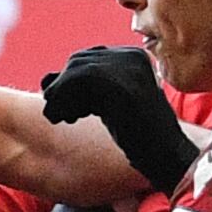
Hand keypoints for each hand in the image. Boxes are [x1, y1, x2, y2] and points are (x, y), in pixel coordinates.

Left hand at [40, 46, 196, 193]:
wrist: (166, 156)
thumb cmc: (137, 135)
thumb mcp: (109, 103)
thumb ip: (83, 88)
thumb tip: (45, 80)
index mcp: (133, 56)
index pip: (86, 58)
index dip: (69, 83)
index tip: (73, 110)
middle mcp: (131, 56)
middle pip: (76, 62)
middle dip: (63, 88)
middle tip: (65, 116)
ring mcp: (127, 69)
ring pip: (74, 71)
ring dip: (61, 96)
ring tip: (65, 119)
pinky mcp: (120, 85)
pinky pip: (76, 82)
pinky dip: (64, 101)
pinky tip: (70, 120)